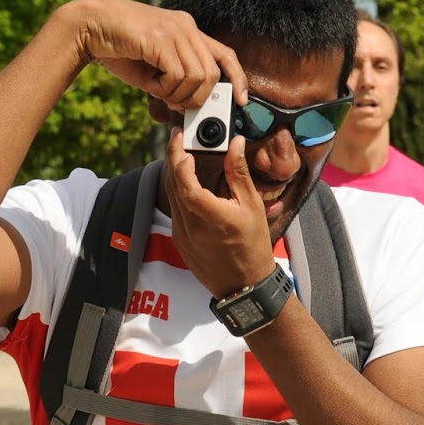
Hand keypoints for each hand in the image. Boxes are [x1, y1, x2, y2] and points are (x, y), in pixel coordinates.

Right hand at [71, 0, 246, 111]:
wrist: (91, 27)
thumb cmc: (120, 50)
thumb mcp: (154, 70)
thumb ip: (174, 83)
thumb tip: (187, 106)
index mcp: (188, 31)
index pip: (225, 54)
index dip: (238, 79)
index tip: (242, 100)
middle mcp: (186, 27)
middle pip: (212, 74)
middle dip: (196, 98)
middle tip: (173, 101)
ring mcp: (175, 30)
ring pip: (197, 77)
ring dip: (177, 94)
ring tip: (157, 88)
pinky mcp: (161, 38)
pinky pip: (177, 75)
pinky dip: (165, 88)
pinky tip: (150, 83)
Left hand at [165, 130, 276, 296]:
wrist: (243, 286)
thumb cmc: (253, 247)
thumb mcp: (252, 207)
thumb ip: (239, 173)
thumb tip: (236, 143)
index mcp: (211, 215)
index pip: (183, 180)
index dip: (179, 157)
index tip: (182, 140)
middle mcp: (191, 226)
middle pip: (172, 184)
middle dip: (173, 157)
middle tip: (178, 138)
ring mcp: (182, 235)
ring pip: (170, 196)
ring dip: (174, 174)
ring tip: (182, 155)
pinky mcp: (179, 242)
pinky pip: (174, 210)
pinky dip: (177, 192)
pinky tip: (186, 183)